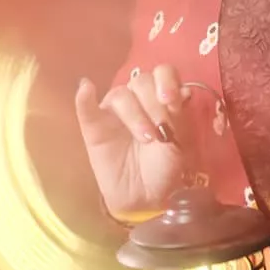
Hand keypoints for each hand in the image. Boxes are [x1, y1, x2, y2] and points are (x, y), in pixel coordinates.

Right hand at [75, 66, 191, 218]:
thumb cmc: (164, 166)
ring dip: (134, 114)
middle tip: (161, 129)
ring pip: (121, 95)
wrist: (146, 196)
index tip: (172, 100)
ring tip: (146, 138)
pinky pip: (86, 108)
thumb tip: (185, 90)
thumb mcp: (179, 140)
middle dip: (154, 104)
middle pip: (141, 81)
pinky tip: (86, 88)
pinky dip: (84, 97)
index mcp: (159, 97)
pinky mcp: (93, 128)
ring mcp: (113, 112)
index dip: (167, 81)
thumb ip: (178, 115)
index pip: (162, 73)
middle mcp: (136, 98)